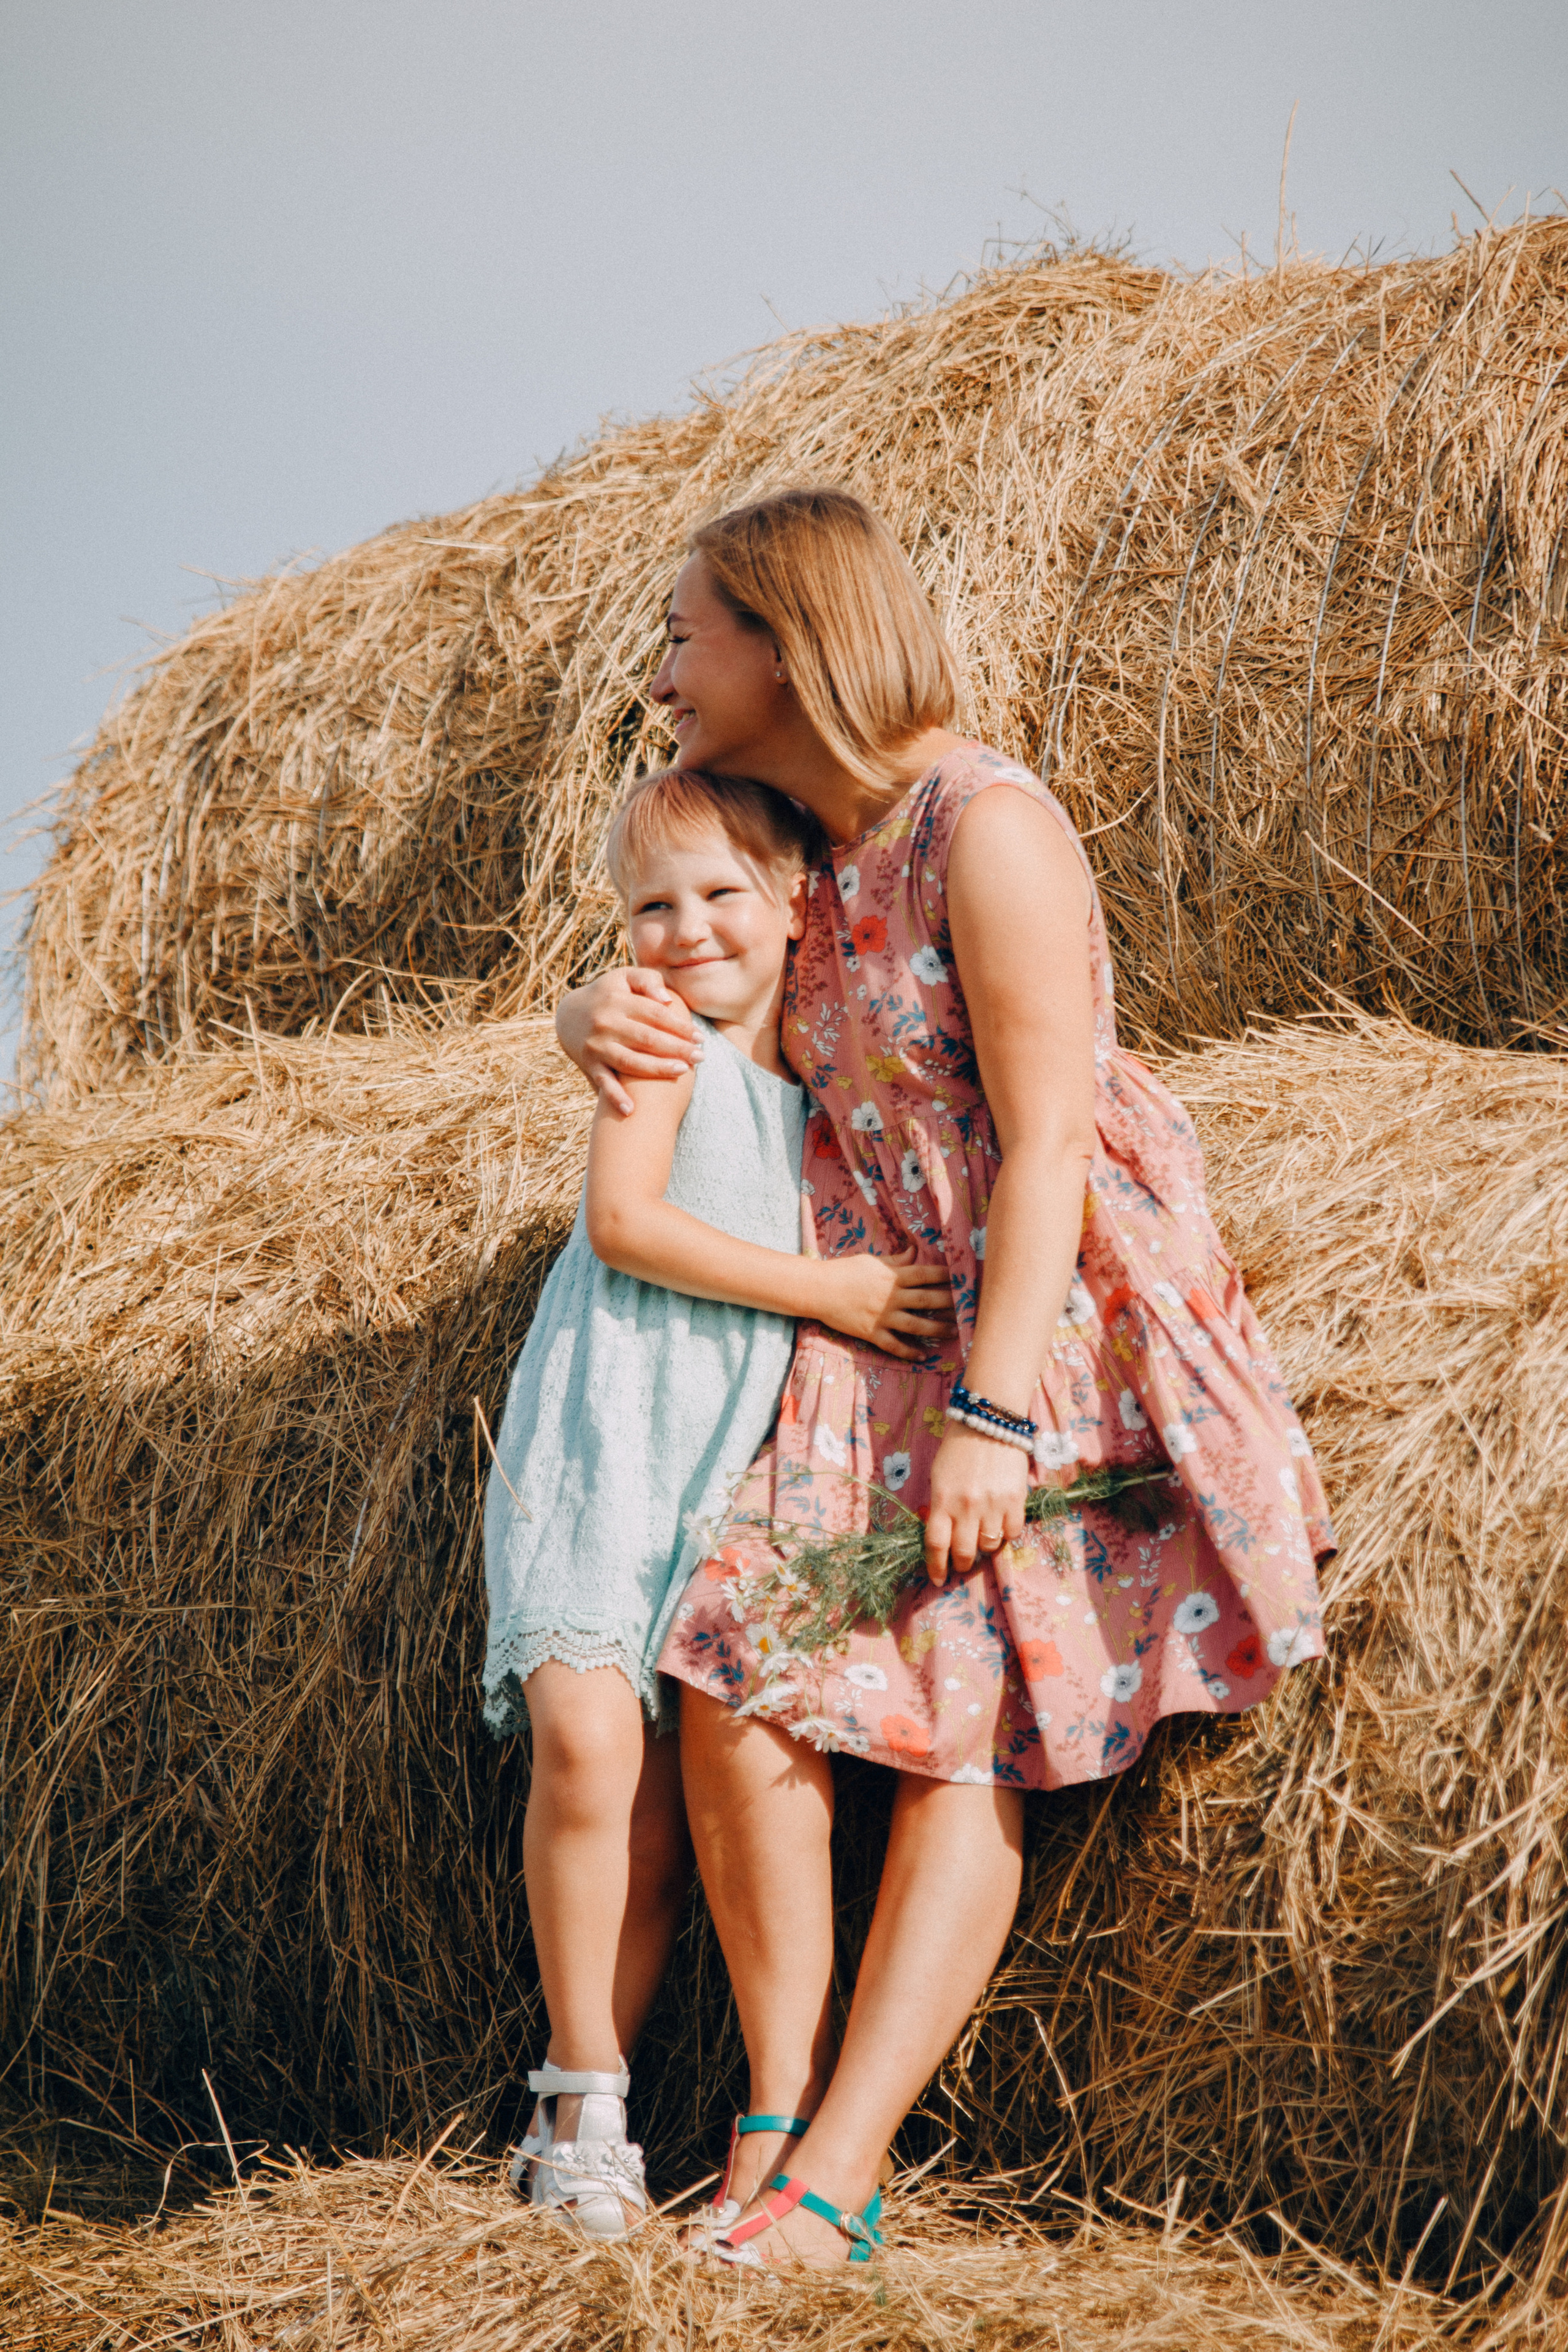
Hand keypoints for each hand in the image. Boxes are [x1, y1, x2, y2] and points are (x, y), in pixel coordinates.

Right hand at [555, 969, 699, 1116]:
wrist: (568, 1015)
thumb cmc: (609, 994)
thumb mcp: (624, 977)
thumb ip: (648, 981)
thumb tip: (667, 1000)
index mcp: (617, 1000)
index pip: (655, 1014)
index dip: (679, 1026)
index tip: (699, 1037)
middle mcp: (605, 1023)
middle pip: (646, 1038)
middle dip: (676, 1048)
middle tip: (700, 1057)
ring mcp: (596, 1045)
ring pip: (630, 1061)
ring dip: (657, 1069)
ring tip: (682, 1071)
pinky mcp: (588, 1063)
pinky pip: (603, 1082)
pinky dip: (615, 1097)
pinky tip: (631, 1110)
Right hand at [811, 1247, 956, 1358]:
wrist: (819, 1289)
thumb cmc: (845, 1270)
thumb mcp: (872, 1260)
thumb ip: (896, 1259)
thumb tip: (914, 1251)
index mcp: (893, 1276)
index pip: (926, 1274)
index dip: (947, 1276)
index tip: (963, 1278)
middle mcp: (892, 1297)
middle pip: (927, 1300)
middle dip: (950, 1303)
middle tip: (968, 1307)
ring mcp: (882, 1316)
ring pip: (916, 1325)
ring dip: (937, 1329)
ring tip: (954, 1332)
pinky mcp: (872, 1333)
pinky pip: (894, 1346)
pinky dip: (909, 1352)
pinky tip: (922, 1356)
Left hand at [923, 1426, 1028, 1584]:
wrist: (989, 1422)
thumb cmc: (958, 1449)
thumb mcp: (938, 1477)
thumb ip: (940, 1507)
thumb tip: (941, 1536)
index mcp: (942, 1500)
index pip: (936, 1544)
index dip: (936, 1567)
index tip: (938, 1579)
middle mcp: (967, 1507)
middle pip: (965, 1552)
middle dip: (963, 1563)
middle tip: (963, 1562)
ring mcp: (993, 1504)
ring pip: (990, 1545)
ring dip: (985, 1546)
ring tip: (983, 1536)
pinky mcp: (1016, 1499)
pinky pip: (1012, 1532)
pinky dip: (1006, 1533)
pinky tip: (1001, 1522)